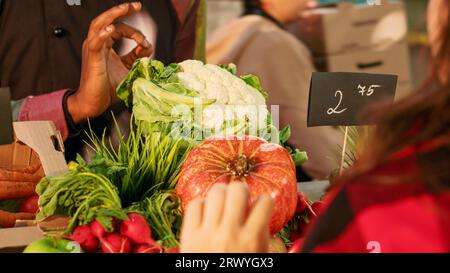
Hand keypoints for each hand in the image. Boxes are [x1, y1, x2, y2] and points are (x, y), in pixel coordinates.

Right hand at [68, 2, 152, 123]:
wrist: (94, 103)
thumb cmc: (108, 88)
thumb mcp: (128, 69)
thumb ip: (137, 57)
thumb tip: (148, 46)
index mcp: (106, 45)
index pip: (120, 29)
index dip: (136, 34)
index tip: (146, 44)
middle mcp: (98, 44)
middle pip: (108, 20)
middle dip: (122, 11)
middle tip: (137, 5)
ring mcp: (93, 50)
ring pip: (99, 25)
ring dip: (113, 15)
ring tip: (126, 8)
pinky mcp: (92, 58)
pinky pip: (95, 42)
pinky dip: (103, 34)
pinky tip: (112, 29)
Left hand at [180, 183, 272, 252]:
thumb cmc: (240, 271)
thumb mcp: (260, 258)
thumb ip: (263, 236)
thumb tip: (260, 210)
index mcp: (252, 241)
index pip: (264, 202)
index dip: (264, 201)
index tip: (260, 206)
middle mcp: (230, 233)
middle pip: (237, 190)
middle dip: (241, 190)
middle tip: (239, 198)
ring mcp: (207, 233)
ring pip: (215, 193)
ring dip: (221, 194)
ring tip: (222, 202)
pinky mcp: (188, 235)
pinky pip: (194, 205)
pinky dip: (201, 205)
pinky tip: (206, 213)